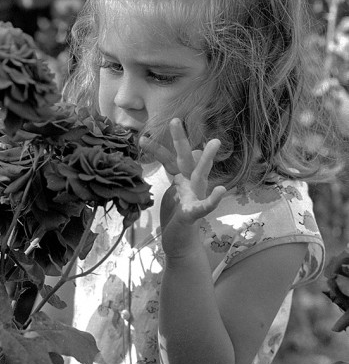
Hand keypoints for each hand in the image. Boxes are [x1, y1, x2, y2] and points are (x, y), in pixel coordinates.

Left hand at [140, 119, 226, 257]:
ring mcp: (194, 197)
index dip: (156, 149)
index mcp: (182, 179)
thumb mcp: (177, 191)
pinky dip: (212, 199)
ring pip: (200, 174)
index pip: (169, 160)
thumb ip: (181, 172)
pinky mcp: (194, 213)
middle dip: (179, 140)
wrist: (182, 244)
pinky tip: (221, 190)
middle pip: (185, 158)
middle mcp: (190, 184)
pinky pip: (204, 206)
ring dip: (207, 158)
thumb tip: (195, 152)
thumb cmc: (178, 216)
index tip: (141, 139)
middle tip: (174, 120)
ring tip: (214, 142)